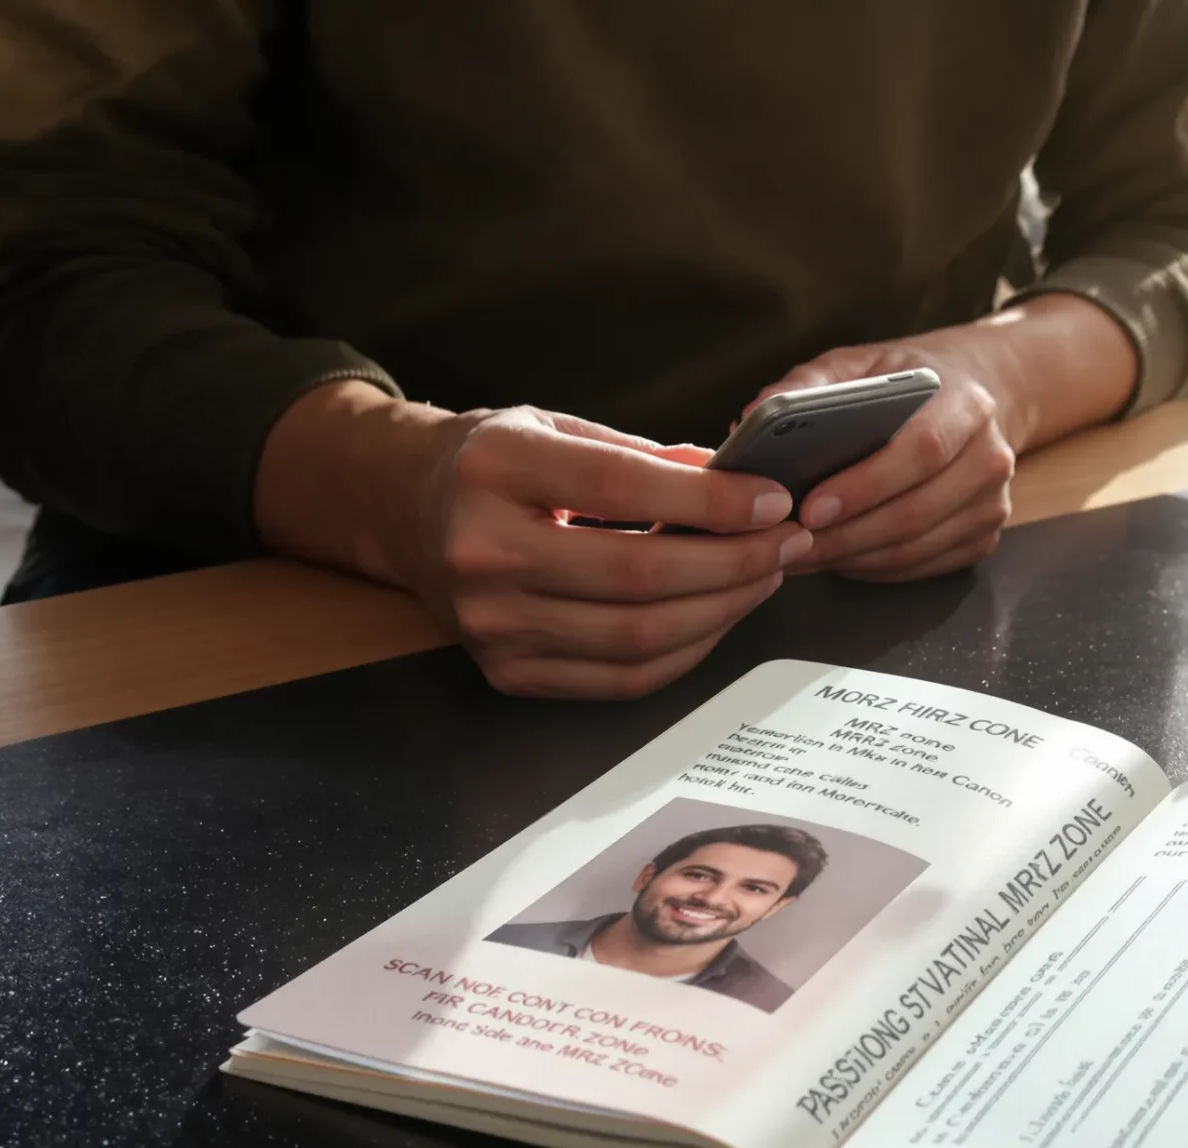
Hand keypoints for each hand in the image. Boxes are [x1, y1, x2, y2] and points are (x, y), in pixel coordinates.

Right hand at [257, 382, 807, 698]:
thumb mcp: (554, 428)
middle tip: (788, 543)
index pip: (623, 492)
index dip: (711, 504)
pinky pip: (619, 679)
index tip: (773, 500)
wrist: (399, 508)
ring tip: (763, 577)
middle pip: (639, 578)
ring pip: (637, 638)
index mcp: (494, 470)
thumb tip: (736, 482)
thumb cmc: (489, 460)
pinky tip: (718, 616)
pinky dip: (684, 652)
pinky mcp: (505, 671)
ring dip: (721, 611)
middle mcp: (482, 552)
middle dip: (734, 564)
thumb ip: (642, 457)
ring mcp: (490, 624)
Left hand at [751, 294, 1136, 581]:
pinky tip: (836, 558)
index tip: (810, 507)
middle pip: (916, 510)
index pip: (921, 450)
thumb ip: (809, 384)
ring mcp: (992, 503)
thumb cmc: (908, 382)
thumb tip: (752, 417)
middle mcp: (990, 457)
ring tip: (799, 553)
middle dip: (846, 534)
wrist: (975, 396)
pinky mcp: (984, 537)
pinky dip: (873, 569)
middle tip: (789, 542)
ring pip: (917, 548)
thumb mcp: (861, 363)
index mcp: (966, 404)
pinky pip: (922, 566)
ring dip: (852, 558)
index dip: (865, 485)